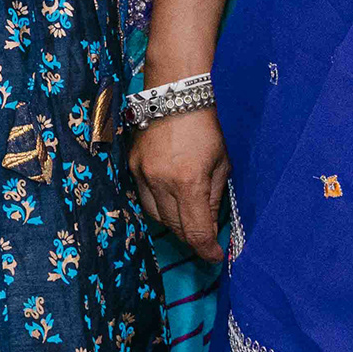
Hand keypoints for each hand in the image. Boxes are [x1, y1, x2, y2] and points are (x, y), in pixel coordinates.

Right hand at [130, 106, 229, 258]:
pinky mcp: (132, 167)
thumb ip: (214, 197)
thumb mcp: (221, 163)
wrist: (174, 95)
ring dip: (175, 224)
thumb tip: (211, 225)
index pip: (196, 231)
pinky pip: (145, 200)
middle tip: (206, 238)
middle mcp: (161, 182)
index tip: (216, 256)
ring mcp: (142, 175)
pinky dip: (160, 207)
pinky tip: (172, 202)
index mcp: (188, 182)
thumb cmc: (205, 126)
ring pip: (157, 217)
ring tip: (189, 219)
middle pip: (175, 228)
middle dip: (193, 238)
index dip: (207, 250)